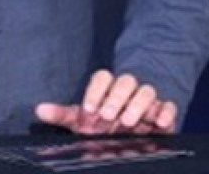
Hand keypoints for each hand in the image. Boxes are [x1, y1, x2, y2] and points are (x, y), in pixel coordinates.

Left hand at [35, 70, 176, 134]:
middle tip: (108, 115)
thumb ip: (63, 115)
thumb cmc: (103, 122)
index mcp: (107, 88)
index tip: (89, 109)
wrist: (133, 130)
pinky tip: (160, 122)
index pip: (102, 78)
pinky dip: (165, 112)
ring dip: (138, 105)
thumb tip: (39, 110)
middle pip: (125, 81)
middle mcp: (127, 90)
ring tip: (129, 121)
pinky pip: (168, 106)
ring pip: (146, 91)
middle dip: (117, 97)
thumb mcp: (84, 120)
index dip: (96, 91)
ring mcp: (147, 99)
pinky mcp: (164, 111)